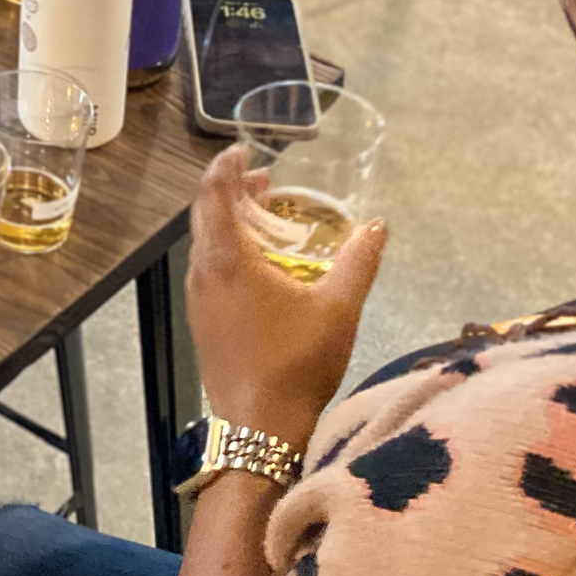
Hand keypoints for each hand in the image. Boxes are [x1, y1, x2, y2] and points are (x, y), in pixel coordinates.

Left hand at [186, 148, 385, 451]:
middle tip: (264, 180)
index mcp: (227, 260)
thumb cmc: (297, 363)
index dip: (224, 167)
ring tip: (266, 216)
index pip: (213, 195)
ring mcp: (199, 298)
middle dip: (232, 191)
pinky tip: (260, 264)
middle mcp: (203, 272)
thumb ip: (358, 262)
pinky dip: (229, 250)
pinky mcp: (202, 320)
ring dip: (231, 222)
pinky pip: (209, 269)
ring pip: (206, 243)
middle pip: (206, 215)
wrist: (259, 425)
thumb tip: (376, 226)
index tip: (241, 150)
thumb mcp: (339, 309)